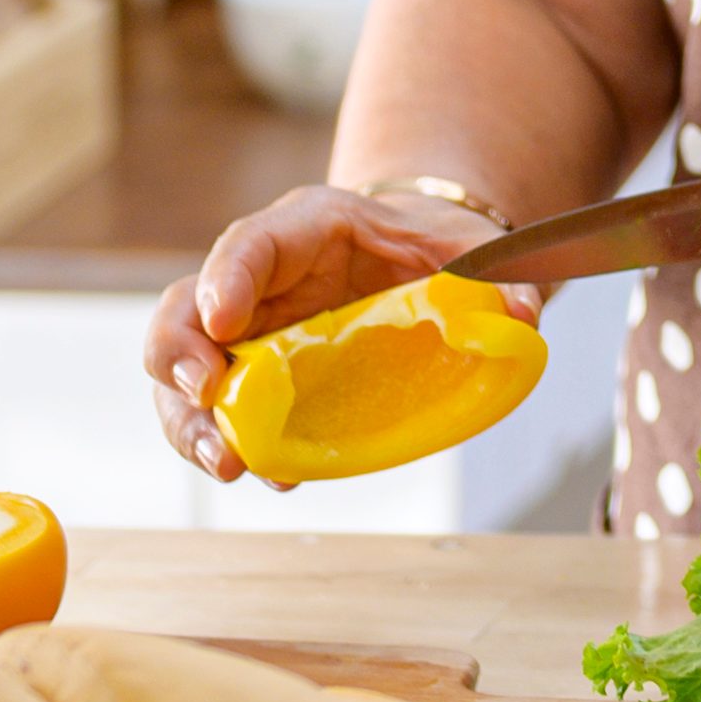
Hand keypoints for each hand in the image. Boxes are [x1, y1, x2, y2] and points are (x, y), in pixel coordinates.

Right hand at [145, 182, 499, 481]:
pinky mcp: (252, 381)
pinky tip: (264, 473)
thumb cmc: (435, 250)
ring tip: (224, 461)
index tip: (221, 322)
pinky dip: (225, 444)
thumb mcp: (472, 250)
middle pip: (187, 308)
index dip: (227, 278)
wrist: (421, 266)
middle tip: (203, 395)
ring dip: (189, 420)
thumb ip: (498, 278)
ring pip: (183, 373)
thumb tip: (521, 315)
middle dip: (179, 354)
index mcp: (307, 228)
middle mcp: (259, 279)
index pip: (251, 242)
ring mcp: (246, 334)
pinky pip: (216, 414)